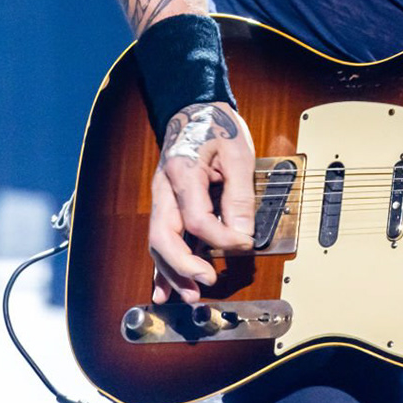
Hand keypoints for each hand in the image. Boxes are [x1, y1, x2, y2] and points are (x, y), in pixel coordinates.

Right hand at [148, 100, 254, 304]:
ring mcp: (162, 199)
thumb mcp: (237, 154)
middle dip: (182, 266)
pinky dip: (162, 267)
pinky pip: (161, 240)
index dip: (221, 238)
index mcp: (183, 172)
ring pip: (158, 243)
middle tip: (206, 283)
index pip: (197, 219)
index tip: (243, 245)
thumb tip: (243, 235)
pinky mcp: (167, 206)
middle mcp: (164, 189)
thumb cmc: (217, 126)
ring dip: (172, 273)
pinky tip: (163, 291)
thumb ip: (239, 196)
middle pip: (164, 236)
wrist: (194, 107)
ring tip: (190, 296)